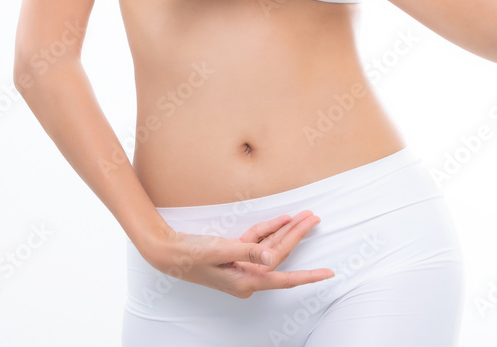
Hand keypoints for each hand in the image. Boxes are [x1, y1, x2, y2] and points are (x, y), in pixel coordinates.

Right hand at [140, 210, 334, 298]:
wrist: (167, 252)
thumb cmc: (191, 254)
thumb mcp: (219, 251)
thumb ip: (247, 252)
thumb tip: (271, 258)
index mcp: (246, 281)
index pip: (284, 277)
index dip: (308, 276)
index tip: (329, 273)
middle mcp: (247, 277)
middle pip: (279, 255)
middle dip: (297, 236)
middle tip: (315, 219)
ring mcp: (242, 266)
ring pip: (270, 247)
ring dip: (285, 231)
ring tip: (304, 216)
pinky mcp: (235, 255)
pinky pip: (257, 242)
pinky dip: (268, 230)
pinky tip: (282, 219)